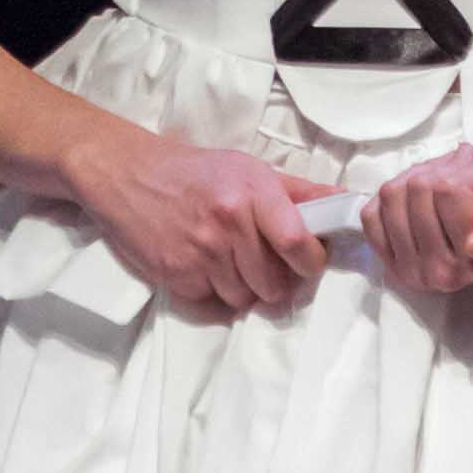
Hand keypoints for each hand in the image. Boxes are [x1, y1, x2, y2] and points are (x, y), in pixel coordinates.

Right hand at [67, 129, 329, 323]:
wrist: (125, 173)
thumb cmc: (193, 170)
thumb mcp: (247, 169)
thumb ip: (299, 191)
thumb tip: (348, 202)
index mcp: (251, 191)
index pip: (298, 243)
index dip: (311, 262)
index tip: (307, 262)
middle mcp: (228, 222)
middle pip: (275, 283)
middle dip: (276, 281)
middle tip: (263, 265)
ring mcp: (199, 252)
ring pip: (244, 298)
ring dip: (243, 289)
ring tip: (229, 263)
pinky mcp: (174, 274)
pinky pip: (212, 303)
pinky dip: (212, 292)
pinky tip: (203, 267)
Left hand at [352, 142, 472, 297]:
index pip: (448, 192)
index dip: (468, 168)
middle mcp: (439, 274)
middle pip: (419, 189)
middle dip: (444, 166)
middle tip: (465, 163)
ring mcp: (410, 272)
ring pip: (393, 195)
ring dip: (418, 173)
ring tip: (445, 175)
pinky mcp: (389, 264)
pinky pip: (371, 215)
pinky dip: (391, 195)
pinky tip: (417, 194)